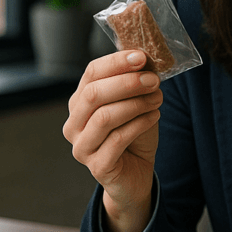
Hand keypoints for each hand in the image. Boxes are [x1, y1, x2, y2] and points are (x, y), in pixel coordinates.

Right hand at [62, 50, 162, 231]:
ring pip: (105, 117)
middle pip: (94, 94)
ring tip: (158, 98)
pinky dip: (140, 124)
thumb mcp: (136, 103)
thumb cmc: (134, 135)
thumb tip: (145, 57)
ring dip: (136, 103)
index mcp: (79, 103)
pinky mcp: (97, 166)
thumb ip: (136, 82)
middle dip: (127, 83)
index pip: (91, 74)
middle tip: (153, 80)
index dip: (116, 62)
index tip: (141, 57)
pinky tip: (155, 116)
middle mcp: (73, 124)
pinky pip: (117, 140)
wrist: (135, 174)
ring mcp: (81, 147)